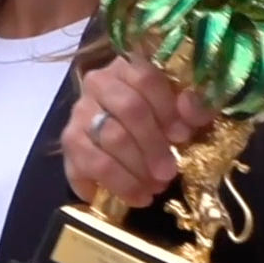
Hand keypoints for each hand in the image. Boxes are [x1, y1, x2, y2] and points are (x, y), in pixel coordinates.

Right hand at [62, 57, 219, 206]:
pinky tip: (135, 197)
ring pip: (109, 138)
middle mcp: (99, 82)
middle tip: (168, 172)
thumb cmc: (160, 117)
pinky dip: (116, 185)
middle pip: (129, 109)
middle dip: (152, 145)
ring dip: (136, 169)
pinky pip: (89, 165)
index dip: (167, 108)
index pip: (146, 78)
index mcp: (130, 65)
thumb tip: (189, 107)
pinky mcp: (69, 142)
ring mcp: (80, 112)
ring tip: (154, 188)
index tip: (183, 136)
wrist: (121, 133)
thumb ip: (194, 106)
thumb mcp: (183, 109)